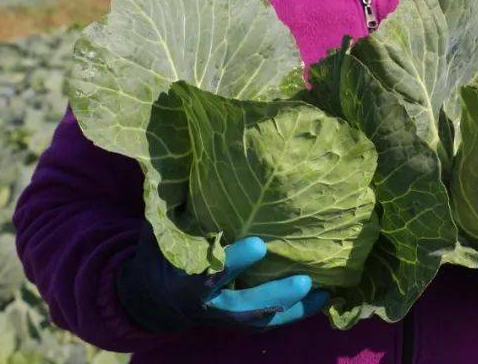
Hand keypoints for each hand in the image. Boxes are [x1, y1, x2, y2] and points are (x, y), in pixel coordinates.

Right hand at [115, 221, 328, 332]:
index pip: (209, 275)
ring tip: (324, 292)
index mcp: (183, 280)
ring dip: (292, 308)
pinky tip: (324, 298)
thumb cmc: (159, 253)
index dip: (234, 262)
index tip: (260, 244)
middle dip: (273, 294)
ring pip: (260, 318)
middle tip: (305, 280)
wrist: (153, 299)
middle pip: (242, 307)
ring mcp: (224, 314)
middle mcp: (206, 304)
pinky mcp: (238, 318)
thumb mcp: (158, 229)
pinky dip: (295, 312)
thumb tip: (190, 156)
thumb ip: (173, 204)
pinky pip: (268, 321)